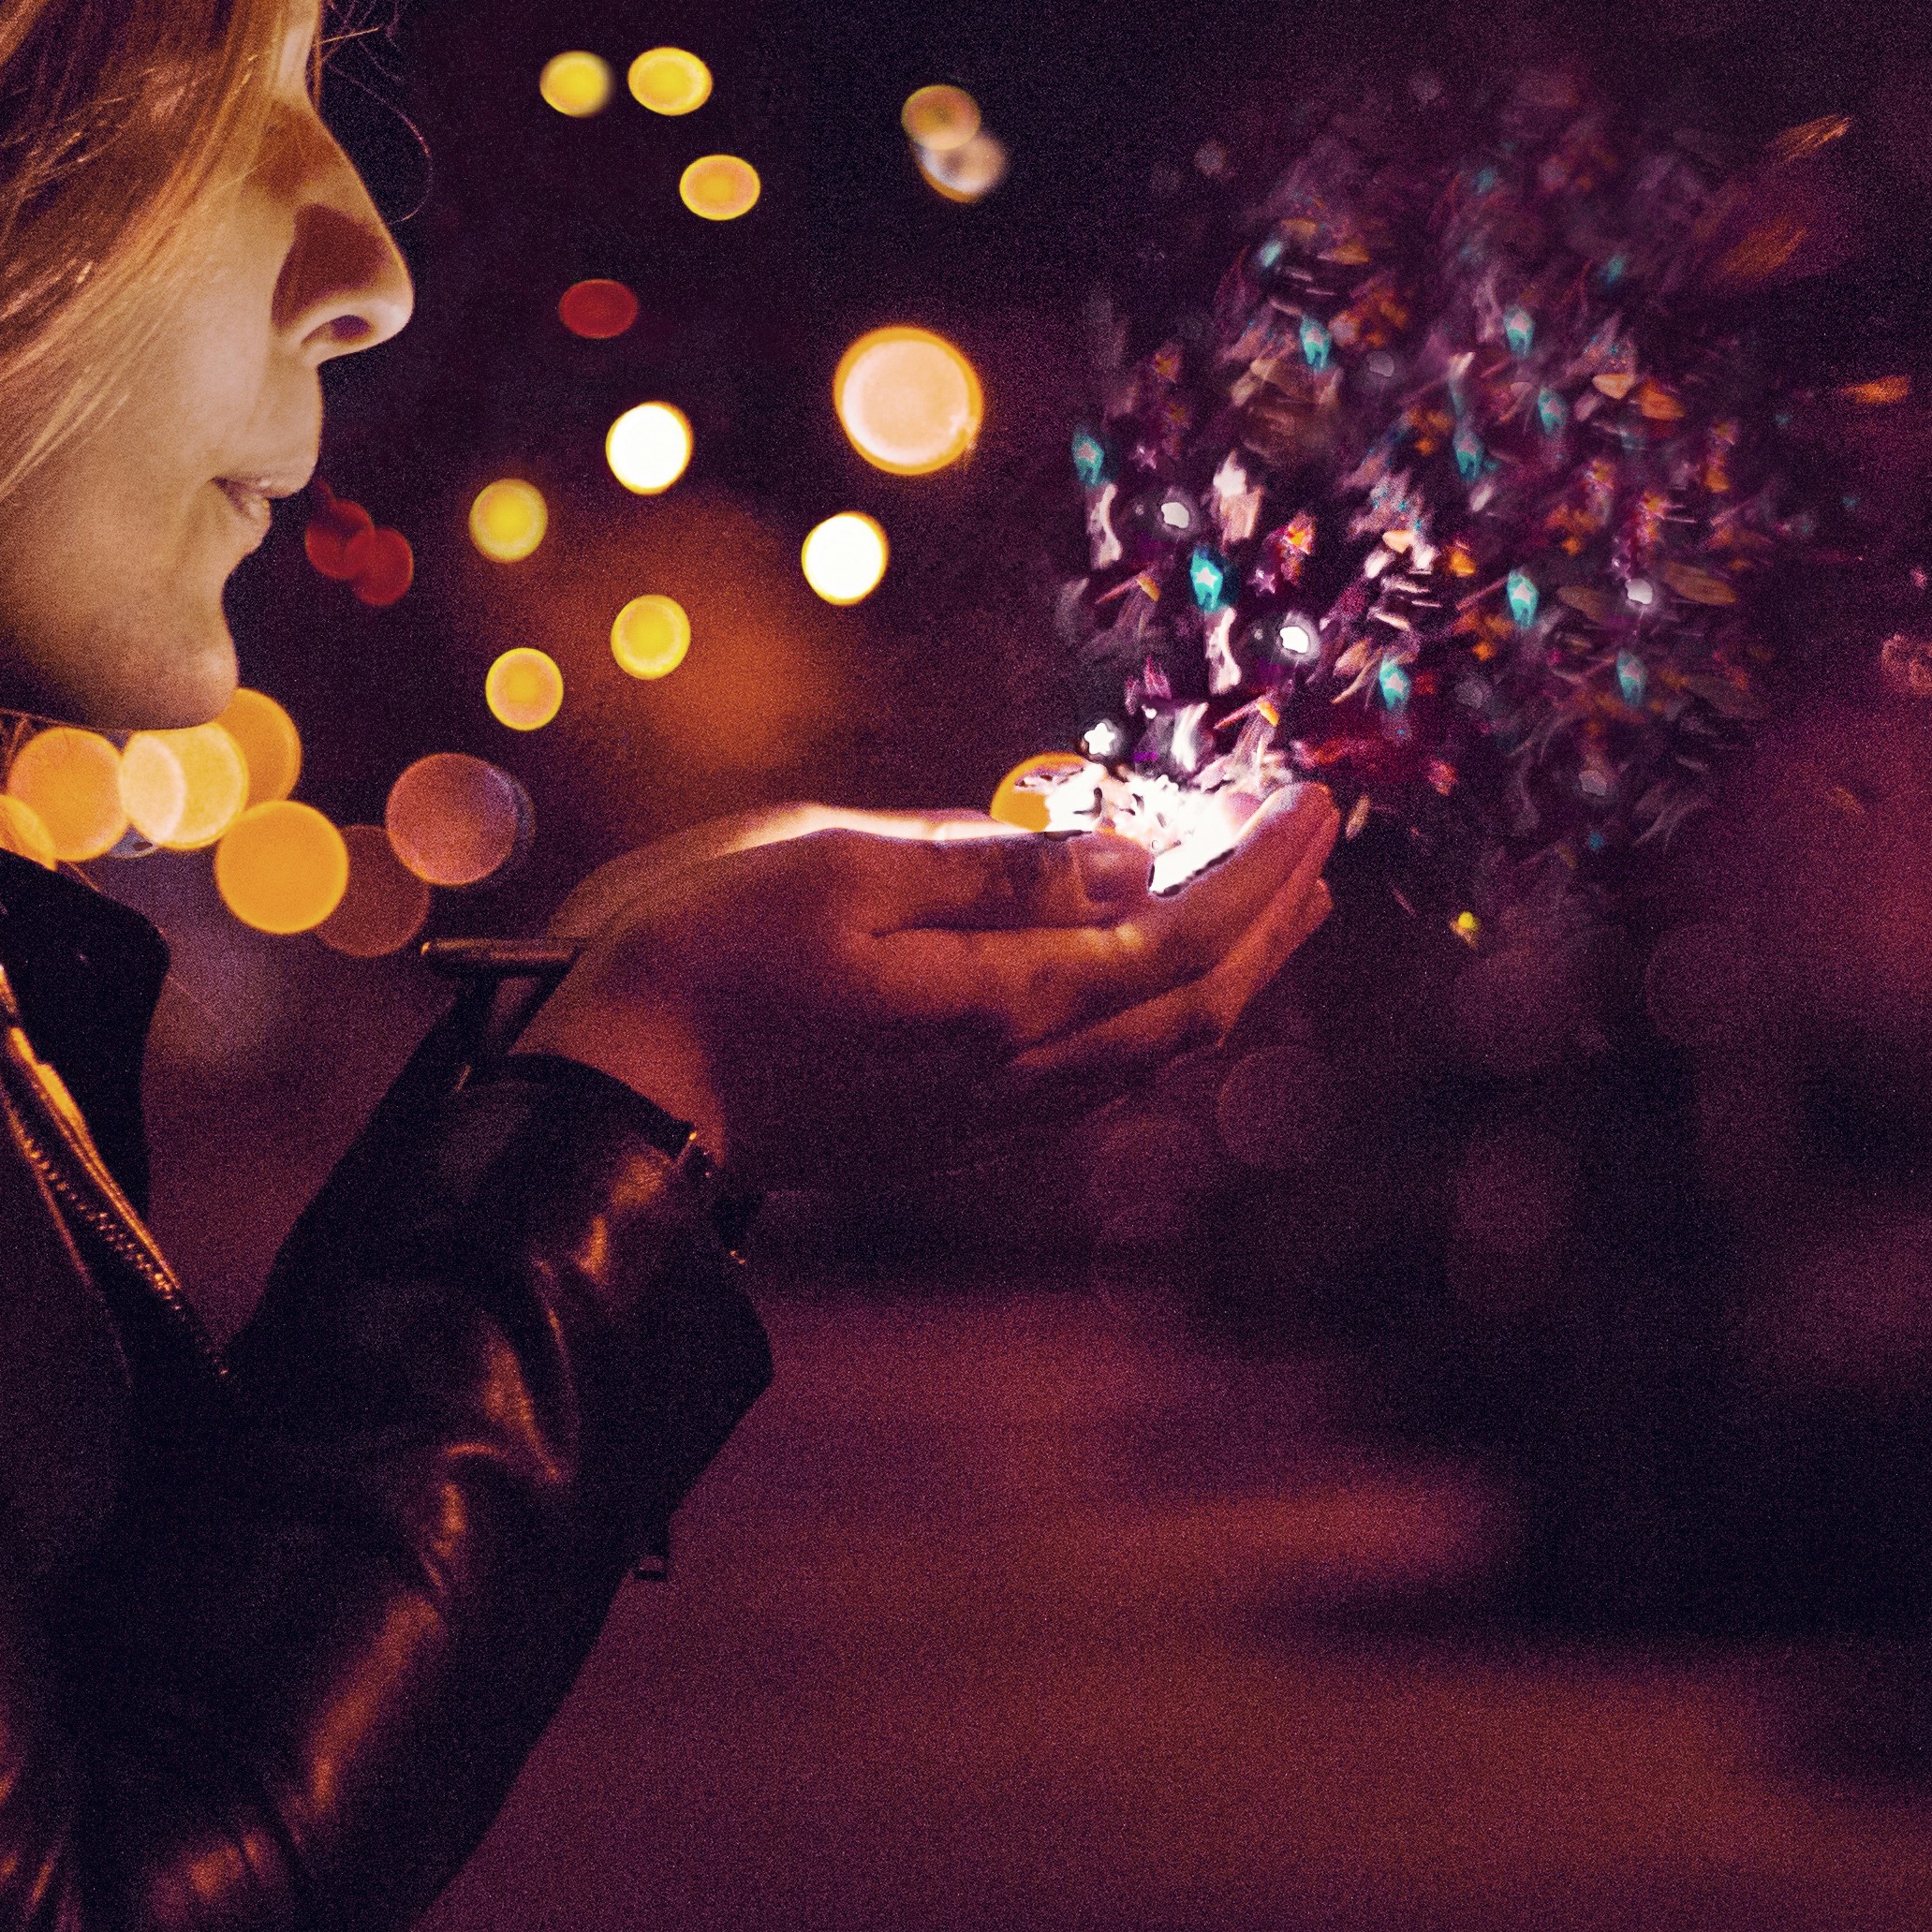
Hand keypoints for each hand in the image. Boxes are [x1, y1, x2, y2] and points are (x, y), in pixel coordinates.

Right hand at [513, 786, 1339, 1190]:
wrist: (613, 1098)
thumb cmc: (706, 960)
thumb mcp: (841, 866)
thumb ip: (994, 868)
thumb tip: (1131, 858)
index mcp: (1004, 1001)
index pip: (1184, 935)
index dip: (1265, 870)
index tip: (1316, 799)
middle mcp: (1014, 1074)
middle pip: (1192, 1008)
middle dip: (1272, 925)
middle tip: (1318, 848)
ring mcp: (979, 1115)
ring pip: (1149, 1055)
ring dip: (1223, 977)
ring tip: (1263, 912)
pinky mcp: (939, 1132)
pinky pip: (1090, 1082)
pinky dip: (1150, 1019)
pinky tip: (1142, 988)